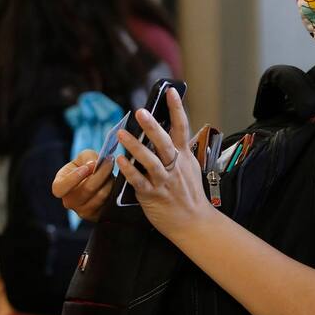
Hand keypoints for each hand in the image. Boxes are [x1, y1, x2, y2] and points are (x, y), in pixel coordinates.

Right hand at [52, 149, 114, 222]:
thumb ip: (88, 158)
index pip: (60, 188)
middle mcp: (69, 202)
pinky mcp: (96, 216)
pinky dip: (112, 189)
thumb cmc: (85, 167)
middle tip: (109, 161)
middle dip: (101, 173)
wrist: (95, 180)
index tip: (87, 167)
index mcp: (59, 186)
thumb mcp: (84, 157)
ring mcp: (82, 211)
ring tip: (111, 170)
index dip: (73, 178)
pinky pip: (109, 202)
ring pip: (101, 195)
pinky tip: (111, 180)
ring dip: (109, 180)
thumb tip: (94, 165)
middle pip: (87, 190)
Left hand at [115, 88, 214, 238]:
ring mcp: (164, 181)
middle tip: (141, 112)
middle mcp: (175, 167)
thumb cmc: (190, 195)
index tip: (171, 91)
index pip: (182, 128)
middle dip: (152, 127)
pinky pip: (139, 181)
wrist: (194, 222)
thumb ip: (179, 151)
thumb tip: (168, 132)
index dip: (177, 109)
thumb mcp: (190, 168)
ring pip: (150, 161)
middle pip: (164, 143)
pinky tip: (120, 161)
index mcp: (184, 157)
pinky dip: (129, 171)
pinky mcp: (153, 195)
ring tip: (121, 134)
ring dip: (135, 147)